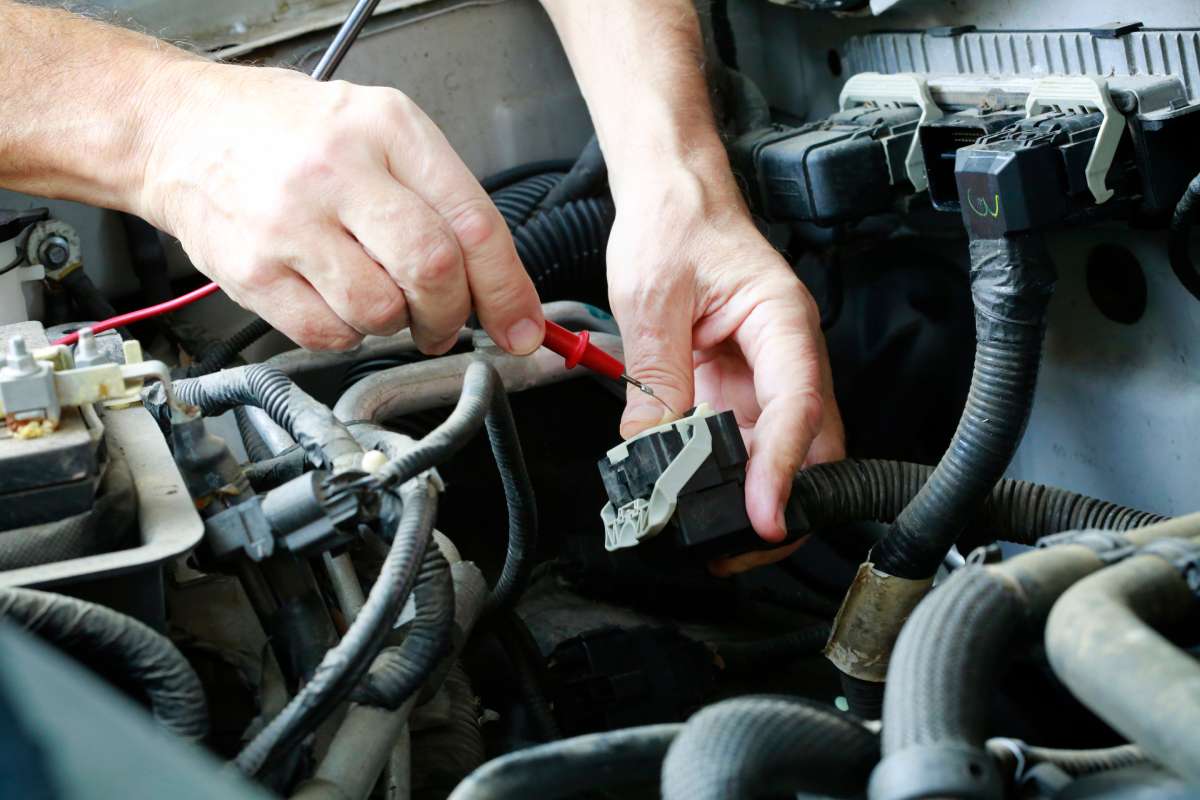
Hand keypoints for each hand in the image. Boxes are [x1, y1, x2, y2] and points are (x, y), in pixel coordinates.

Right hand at [136, 62, 543, 353]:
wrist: (179, 130)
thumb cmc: (288, 133)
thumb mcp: (379, 132)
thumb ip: (443, 201)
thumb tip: (502, 292)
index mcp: (388, 129)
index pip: (474, 223)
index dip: (508, 289)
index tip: (522, 328)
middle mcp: (339, 171)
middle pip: (432, 271)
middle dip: (451, 314)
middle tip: (443, 321)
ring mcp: (290, 223)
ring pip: (381, 312)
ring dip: (394, 323)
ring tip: (374, 292)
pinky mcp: (251, 271)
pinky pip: (328, 335)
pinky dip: (345, 333)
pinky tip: (333, 298)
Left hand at [606, 167, 843, 567]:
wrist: (672, 197)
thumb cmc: (675, 224)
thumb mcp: (653, 298)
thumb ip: (657, 377)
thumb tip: (651, 449)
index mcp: (781, 320)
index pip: (798, 405)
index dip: (783, 468)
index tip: (764, 514)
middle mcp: (787, 353)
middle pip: (811, 445)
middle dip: (785, 502)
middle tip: (739, 545)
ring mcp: (766, 375)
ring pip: (780, 453)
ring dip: (753, 497)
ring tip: (711, 536)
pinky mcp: (739, 388)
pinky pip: (742, 444)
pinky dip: (725, 478)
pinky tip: (696, 498)